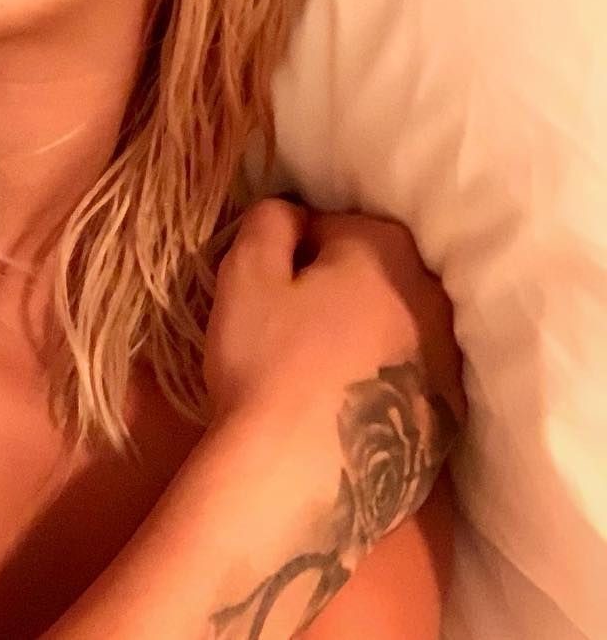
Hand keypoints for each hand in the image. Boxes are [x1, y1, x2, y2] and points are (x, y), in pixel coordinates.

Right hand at [202, 196, 466, 559]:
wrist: (293, 482)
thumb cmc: (265, 364)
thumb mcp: (245, 273)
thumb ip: (269, 220)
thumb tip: (292, 212)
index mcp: (387, 250)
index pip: (333, 226)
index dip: (292, 254)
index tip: (268, 290)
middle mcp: (434, 298)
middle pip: (373, 275)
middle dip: (336, 290)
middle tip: (288, 329)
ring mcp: (450, 364)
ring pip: (396, 327)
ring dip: (362, 336)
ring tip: (314, 373)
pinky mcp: (449, 422)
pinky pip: (408, 380)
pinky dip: (380, 384)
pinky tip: (341, 410)